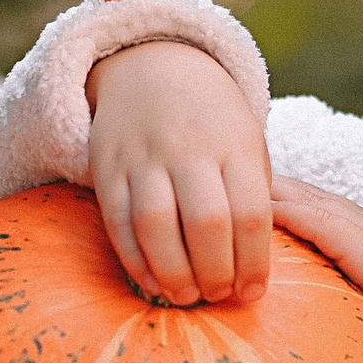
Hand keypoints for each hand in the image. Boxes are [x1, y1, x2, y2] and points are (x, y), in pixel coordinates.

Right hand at [87, 40, 271, 304]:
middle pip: (207, 222)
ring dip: (174, 273)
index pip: (251, 214)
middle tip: (219, 295)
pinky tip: (153, 282)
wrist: (153, 66)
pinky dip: (135, 261)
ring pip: (157, 224)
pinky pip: (118, 221)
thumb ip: (253, 199)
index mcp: (235, 143)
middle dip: (216, 272)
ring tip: (187, 295)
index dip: (254, 263)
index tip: (253, 293)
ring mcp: (145, 156)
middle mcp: (190, 148)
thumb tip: (254, 273)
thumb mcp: (247, 144)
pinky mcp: (108, 167)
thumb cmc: (213, 122)